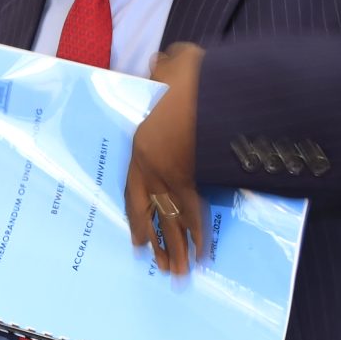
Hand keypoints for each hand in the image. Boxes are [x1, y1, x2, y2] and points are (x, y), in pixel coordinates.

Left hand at [126, 42, 208, 274]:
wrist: (205, 87)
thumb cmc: (188, 77)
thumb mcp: (172, 68)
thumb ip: (164, 71)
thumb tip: (160, 64)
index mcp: (142, 145)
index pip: (135, 190)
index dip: (137, 216)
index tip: (138, 239)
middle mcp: (151, 166)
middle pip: (151, 212)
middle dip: (156, 242)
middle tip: (157, 267)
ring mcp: (172, 175)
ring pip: (172, 220)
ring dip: (176, 249)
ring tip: (176, 275)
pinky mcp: (195, 179)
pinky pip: (195, 214)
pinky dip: (199, 236)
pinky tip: (201, 257)